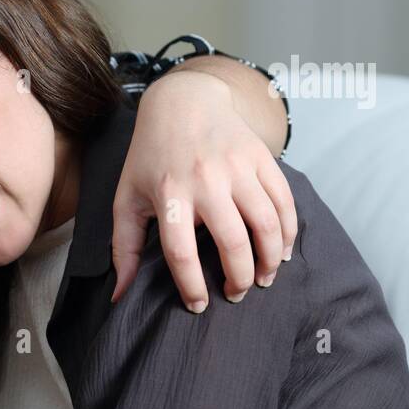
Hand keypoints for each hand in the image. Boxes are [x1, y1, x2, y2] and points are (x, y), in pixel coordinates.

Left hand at [113, 69, 296, 309]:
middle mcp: (206, 179)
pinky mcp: (262, 158)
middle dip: (239, 279)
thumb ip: (124, 248)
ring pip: (266, 224)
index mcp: (169, 192)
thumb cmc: (150, 158)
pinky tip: (280, 251)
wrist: (183, 102)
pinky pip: (284, 202)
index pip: (181, 251)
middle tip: (236, 295)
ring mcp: (238, 167)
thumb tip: (121, 295)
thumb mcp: (127, 198)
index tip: (199, 305)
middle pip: (232, 242)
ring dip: (269, 260)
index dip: (192, 285)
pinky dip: (287, 232)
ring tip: (263, 279)